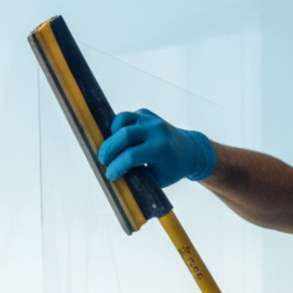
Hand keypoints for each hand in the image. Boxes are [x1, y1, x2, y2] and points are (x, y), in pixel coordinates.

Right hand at [97, 108, 215, 187]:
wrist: (190, 150)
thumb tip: (111, 175)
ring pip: (122, 119)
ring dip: (111, 134)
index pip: (131, 156)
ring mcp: (151, 119)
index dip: (116, 166)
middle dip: (108, 149)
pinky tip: (118, 141)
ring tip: (110, 149)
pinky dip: (117, 128)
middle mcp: (156, 130)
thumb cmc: (171, 169)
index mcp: (161, 148)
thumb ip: (137, 177)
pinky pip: (125, 117)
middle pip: (124, 135)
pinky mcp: (145, 113)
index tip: (110, 176)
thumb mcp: (157, 178)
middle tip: (103, 161)